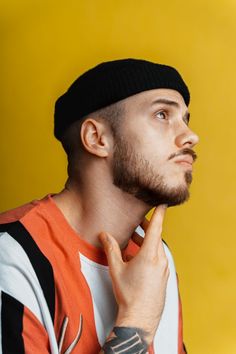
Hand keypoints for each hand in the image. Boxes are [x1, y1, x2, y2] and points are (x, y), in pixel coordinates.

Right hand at [99, 205, 168, 344]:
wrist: (141, 318)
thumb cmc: (129, 294)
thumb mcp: (116, 269)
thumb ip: (110, 248)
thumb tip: (104, 235)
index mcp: (150, 254)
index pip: (157, 227)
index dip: (159, 213)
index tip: (162, 202)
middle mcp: (160, 259)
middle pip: (156, 236)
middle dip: (147, 227)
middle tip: (138, 220)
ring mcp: (164, 269)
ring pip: (156, 248)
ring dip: (146, 241)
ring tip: (134, 239)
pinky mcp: (163, 276)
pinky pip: (158, 258)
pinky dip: (149, 252)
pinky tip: (136, 257)